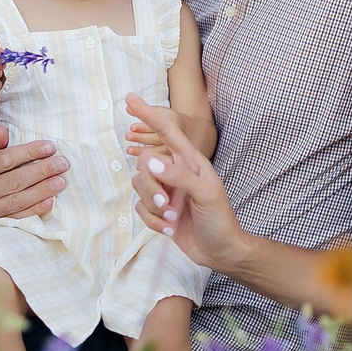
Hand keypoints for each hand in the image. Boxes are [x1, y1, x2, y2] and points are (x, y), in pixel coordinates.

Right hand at [0, 123, 66, 221]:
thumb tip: (3, 131)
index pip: (3, 160)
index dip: (28, 153)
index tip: (49, 147)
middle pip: (13, 181)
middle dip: (41, 171)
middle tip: (62, 164)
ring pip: (17, 201)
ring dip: (42, 191)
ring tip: (61, 181)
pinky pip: (16, 218)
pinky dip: (34, 210)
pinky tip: (50, 201)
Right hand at [127, 93, 246, 269]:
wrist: (221, 251)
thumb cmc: (220, 219)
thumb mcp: (205, 194)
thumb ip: (178, 176)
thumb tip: (150, 161)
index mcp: (190, 161)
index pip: (167, 133)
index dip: (149, 115)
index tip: (130, 99)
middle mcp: (175, 172)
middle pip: (144, 165)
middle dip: (151, 187)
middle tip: (167, 205)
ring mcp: (165, 191)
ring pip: (139, 187)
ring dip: (153, 208)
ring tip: (173, 220)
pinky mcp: (158, 210)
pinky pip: (141, 208)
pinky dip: (153, 221)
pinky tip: (170, 230)